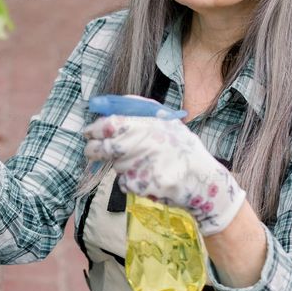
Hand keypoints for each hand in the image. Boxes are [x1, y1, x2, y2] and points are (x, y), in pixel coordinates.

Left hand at [82, 96, 245, 234]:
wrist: (202, 180)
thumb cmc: (183, 148)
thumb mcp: (167, 121)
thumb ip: (140, 111)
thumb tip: (109, 104)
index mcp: (146, 125)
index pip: (109, 124)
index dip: (95, 129)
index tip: (90, 132)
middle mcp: (141, 145)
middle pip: (103, 148)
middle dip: (94, 150)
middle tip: (93, 150)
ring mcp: (140, 167)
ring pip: (115, 166)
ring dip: (120, 165)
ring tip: (142, 163)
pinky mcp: (140, 186)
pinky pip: (124, 182)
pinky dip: (130, 180)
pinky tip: (147, 176)